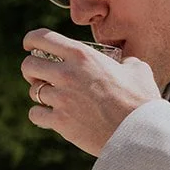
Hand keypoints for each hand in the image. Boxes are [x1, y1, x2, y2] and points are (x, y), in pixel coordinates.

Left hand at [21, 29, 162, 155]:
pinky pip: (35, 114)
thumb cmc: (141, 100)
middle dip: (31, 69)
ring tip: (52, 97)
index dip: (31, 40)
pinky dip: (40, 115)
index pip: (42, 38)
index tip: (29, 45)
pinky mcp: (60, 121)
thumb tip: (124, 63)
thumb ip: (124, 61)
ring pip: (32, 90)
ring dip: (39, 93)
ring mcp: (61, 98)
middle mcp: (67, 74)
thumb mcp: (137, 69)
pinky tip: (50, 115)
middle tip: (40, 75)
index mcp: (82, 55)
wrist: (139, 132)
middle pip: (29, 65)